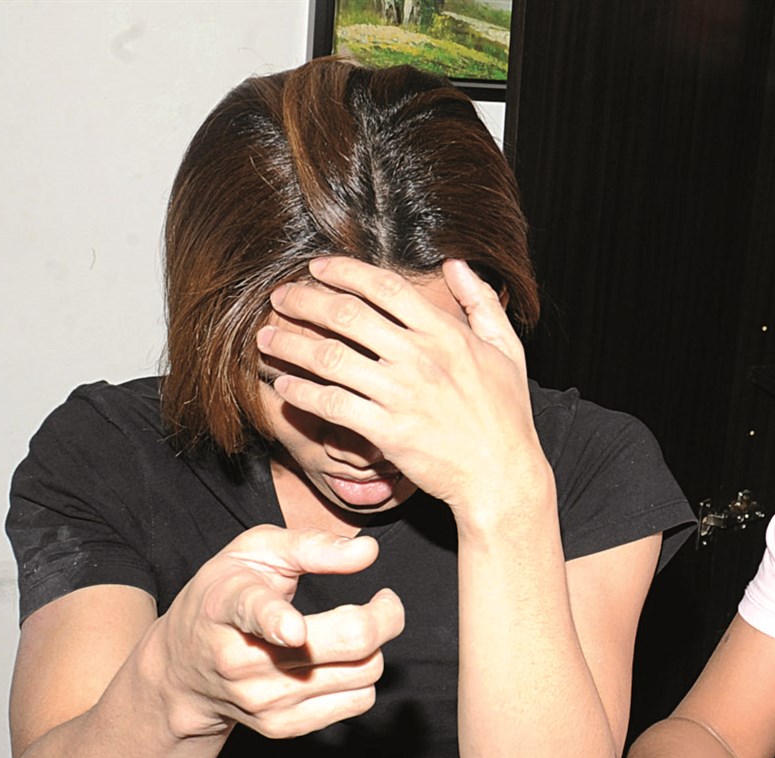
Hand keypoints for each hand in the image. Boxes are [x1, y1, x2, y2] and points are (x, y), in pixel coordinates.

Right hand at [149, 524, 401, 739]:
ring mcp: (262, 699)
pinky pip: (360, 701)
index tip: (294, 630)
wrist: (182, 670)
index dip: (276, 621)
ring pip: (365, 672)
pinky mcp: (282, 726)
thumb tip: (368, 552)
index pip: (253, 612)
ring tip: (354, 629)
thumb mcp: (254, 552)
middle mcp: (241, 659)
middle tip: (385, 601)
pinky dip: (364, 677)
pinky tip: (339, 661)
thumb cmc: (226, 594)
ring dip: (375, 647)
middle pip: (348, 641)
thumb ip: (310, 545)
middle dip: (386, 615)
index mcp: (227, 604)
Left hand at [257, 257, 548, 522]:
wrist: (502, 475)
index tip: (318, 268)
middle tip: (281, 298)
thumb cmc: (506, 414)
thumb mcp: (508, 350)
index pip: (385, 288)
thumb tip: (458, 263)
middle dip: (306, 301)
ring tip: (267, 339)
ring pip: (330, 359)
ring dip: (291, 345)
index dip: (345, 272)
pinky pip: (332, 405)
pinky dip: (302, 393)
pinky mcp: (386, 431)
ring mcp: (401, 395)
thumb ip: (482, 302)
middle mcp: (420, 358)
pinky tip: (284, 386)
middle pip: (348, 316)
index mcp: (446, 333)